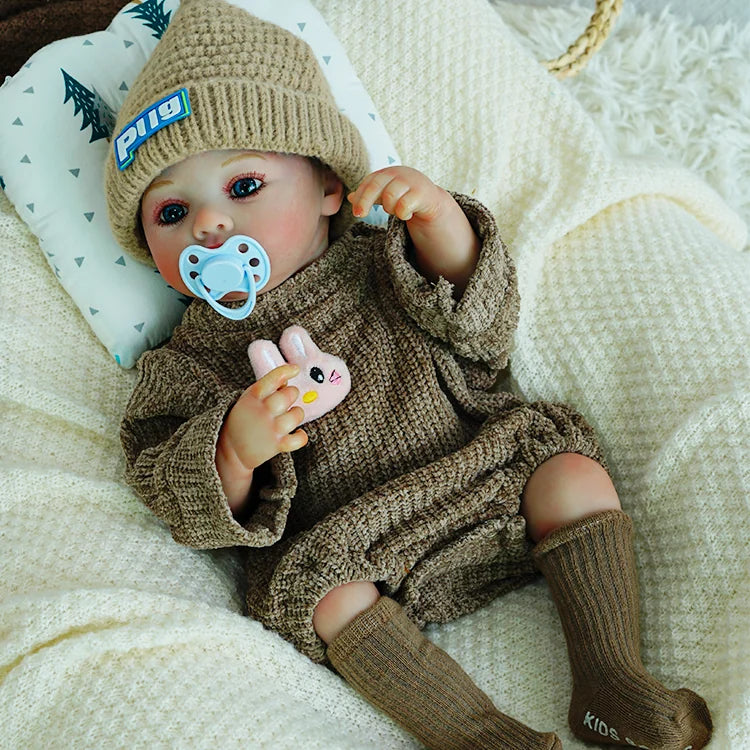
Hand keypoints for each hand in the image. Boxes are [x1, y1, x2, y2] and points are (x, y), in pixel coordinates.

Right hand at [216, 364, 306, 512]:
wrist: (230, 449)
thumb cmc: (243, 420)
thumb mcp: (248, 399)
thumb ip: (266, 389)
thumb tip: (287, 381)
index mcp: (253, 397)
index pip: (273, 379)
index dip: (286, 371)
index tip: (295, 369)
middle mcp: (262, 411)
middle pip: (289, 395)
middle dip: (292, 394)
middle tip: (287, 399)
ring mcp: (270, 429)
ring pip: (297, 414)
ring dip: (297, 414)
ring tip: (289, 416)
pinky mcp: (277, 445)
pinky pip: (299, 439)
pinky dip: (301, 436)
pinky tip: (296, 433)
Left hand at [349, 166, 479, 295]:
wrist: (429, 198)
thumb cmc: (403, 195)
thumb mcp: (384, 193)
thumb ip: (369, 195)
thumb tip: (350, 197)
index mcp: (386, 173)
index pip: (368, 182)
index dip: (360, 196)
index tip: (356, 212)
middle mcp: (397, 174)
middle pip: (376, 185)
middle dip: (365, 201)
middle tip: (360, 215)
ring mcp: (410, 182)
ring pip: (390, 196)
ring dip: (389, 208)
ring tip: (394, 211)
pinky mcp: (422, 193)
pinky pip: (405, 206)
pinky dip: (402, 214)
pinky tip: (405, 215)